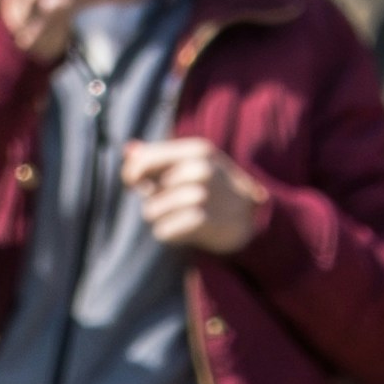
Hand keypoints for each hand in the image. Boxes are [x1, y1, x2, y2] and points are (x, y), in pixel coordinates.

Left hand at [121, 135, 268, 255]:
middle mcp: (201, 168)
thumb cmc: (217, 189)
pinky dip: (167, 234)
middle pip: (148, 187)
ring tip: (176, 219)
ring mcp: (205, 194)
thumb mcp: (196, 163)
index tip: (132, 183)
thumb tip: (128, 149)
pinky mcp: (206, 221)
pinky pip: (164, 231)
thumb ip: (161, 156)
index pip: (145, 158)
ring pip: (153, 210)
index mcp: (197, 150)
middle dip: (151, 199)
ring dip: (159, 218)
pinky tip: (180, 232)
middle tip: (166, 205)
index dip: (131, 172)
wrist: (254, 218)